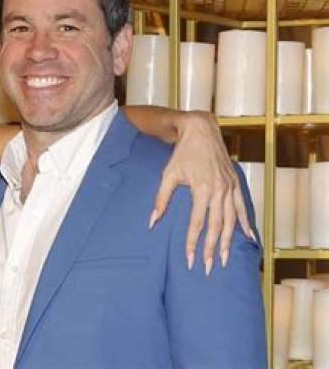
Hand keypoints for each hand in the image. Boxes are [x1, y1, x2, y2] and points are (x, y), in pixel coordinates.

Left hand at [149, 111, 254, 273]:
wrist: (201, 130)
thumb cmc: (182, 153)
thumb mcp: (168, 175)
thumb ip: (161, 200)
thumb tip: (152, 222)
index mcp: (202, 189)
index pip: (197, 223)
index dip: (193, 243)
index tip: (189, 260)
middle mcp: (220, 190)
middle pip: (216, 226)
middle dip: (211, 249)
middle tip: (206, 268)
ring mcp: (230, 187)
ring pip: (231, 220)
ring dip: (227, 241)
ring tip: (223, 259)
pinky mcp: (235, 183)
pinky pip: (242, 207)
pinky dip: (245, 223)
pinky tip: (247, 237)